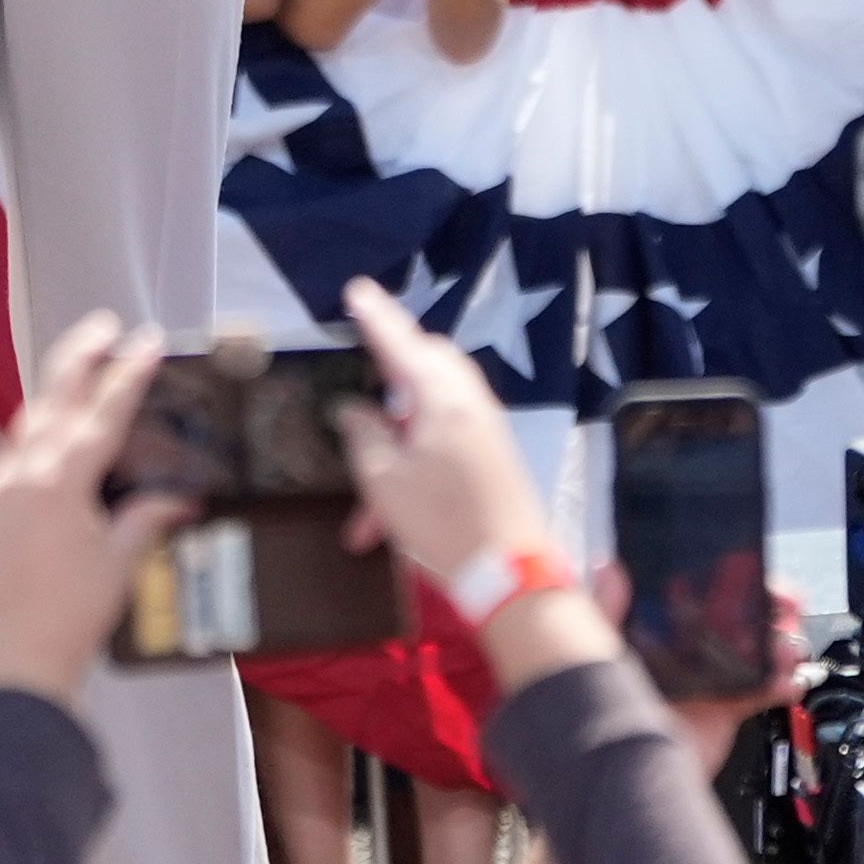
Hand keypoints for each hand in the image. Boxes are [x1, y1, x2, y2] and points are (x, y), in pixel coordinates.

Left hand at [0, 313, 186, 700]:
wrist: (10, 667)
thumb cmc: (67, 621)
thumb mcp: (119, 566)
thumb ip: (145, 520)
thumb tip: (178, 498)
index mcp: (61, 481)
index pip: (103, 413)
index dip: (129, 375)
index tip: (147, 342)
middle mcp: (20, 476)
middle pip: (53, 400)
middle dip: (79, 359)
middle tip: (103, 327)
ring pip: (24, 428)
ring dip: (52, 397)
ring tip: (76, 378)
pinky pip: (2, 463)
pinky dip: (25, 443)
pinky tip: (37, 445)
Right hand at [330, 277, 548, 596]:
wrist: (511, 573)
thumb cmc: (442, 521)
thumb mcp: (385, 480)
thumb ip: (364, 434)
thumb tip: (352, 408)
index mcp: (441, 398)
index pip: (401, 343)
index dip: (376, 318)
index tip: (357, 291)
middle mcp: (469, 403)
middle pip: (429, 362)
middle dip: (396, 356)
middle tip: (367, 350)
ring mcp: (485, 428)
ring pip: (436, 401)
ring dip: (401, 417)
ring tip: (370, 441)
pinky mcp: (492, 455)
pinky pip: (447, 432)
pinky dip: (416, 448)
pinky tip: (388, 498)